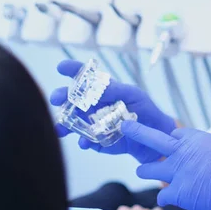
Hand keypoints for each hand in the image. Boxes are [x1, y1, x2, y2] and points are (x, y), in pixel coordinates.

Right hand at [50, 60, 175, 162]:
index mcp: (103, 90)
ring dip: (64, 124)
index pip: (85, 77)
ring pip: (73, 121)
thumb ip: (116, 90)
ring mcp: (94, 123)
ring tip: (60, 128)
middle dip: (62, 97)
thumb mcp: (133, 95)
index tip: (61, 67)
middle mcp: (94, 105)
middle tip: (55, 98)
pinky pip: (86, 140)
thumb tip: (99, 85)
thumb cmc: (145, 110)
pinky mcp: (97, 141)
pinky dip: (84, 141)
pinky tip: (84, 142)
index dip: (73, 70)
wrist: (154, 138)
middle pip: (73, 99)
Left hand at [121, 121, 210, 209]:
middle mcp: (183, 152)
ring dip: (145, 170)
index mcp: (195, 138)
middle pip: (153, 138)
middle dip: (137, 131)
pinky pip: (162, 194)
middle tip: (125, 127)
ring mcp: (178, 172)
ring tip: (140, 170)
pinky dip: (164, 197)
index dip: (173, 139)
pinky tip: (165, 199)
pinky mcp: (179, 193)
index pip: (174, 133)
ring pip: (150, 168)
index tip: (173, 143)